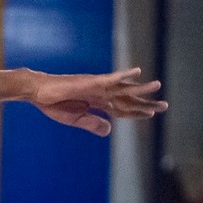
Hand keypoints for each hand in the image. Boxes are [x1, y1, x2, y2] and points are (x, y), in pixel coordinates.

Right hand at [26, 67, 165, 136]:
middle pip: (128, 99)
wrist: (38, 92)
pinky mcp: (91, 81)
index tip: (151, 114)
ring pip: (124, 88)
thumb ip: (93, 124)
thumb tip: (110, 130)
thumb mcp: (75, 120)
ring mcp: (97, 86)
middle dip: (145, 102)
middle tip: (164, 105)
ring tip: (158, 86)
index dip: (137, 113)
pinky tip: (137, 72)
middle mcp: (101, 93)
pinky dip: (124, 75)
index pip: (122, 109)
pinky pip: (110, 78)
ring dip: (141, 88)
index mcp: (97, 103)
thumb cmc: (53, 104)